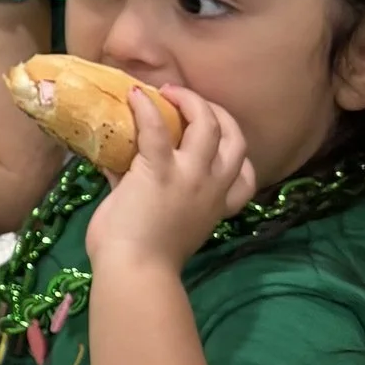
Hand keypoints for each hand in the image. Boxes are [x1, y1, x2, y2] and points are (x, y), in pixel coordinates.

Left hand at [86, 85, 252, 277]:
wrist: (134, 272)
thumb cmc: (141, 257)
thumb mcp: (160, 221)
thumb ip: (147, 188)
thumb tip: (116, 162)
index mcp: (216, 205)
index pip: (247, 175)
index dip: (237, 153)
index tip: (216, 140)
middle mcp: (212, 187)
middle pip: (234, 137)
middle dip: (217, 112)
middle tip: (189, 102)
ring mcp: (190, 177)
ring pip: (208, 124)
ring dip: (189, 101)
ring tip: (167, 91)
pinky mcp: (160, 172)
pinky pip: (157, 129)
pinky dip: (147, 108)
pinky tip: (135, 95)